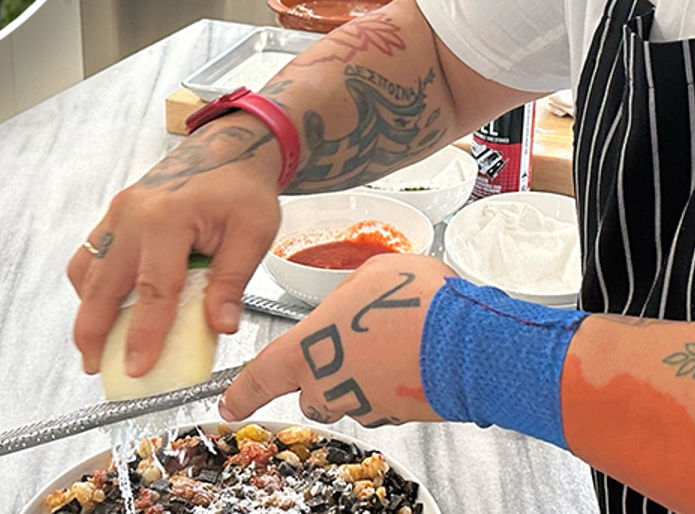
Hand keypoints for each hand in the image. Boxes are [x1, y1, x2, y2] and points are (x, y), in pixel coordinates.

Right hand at [69, 117, 285, 377]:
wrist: (229, 147)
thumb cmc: (242, 187)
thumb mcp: (253, 232)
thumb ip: (233, 280)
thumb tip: (220, 326)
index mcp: (168, 218)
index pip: (153, 290)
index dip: (143, 335)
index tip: (138, 368)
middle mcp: (133, 214)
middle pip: (103, 285)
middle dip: (94, 331)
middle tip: (96, 367)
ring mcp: (118, 212)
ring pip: (88, 270)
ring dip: (87, 310)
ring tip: (96, 346)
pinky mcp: (114, 214)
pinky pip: (91, 255)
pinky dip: (92, 286)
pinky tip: (106, 308)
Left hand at [220, 253, 451, 427]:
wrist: (465, 342)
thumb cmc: (416, 304)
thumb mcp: (369, 277)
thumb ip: (345, 298)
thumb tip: (351, 305)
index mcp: (307, 349)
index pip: (260, 377)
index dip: (241, 393)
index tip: (230, 403)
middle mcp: (328, 385)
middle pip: (309, 390)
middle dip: (323, 371)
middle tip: (350, 341)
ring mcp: (362, 405)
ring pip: (348, 396)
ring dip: (361, 375)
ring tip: (390, 341)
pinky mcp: (394, 416)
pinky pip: (382, 401)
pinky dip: (390, 383)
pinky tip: (410, 356)